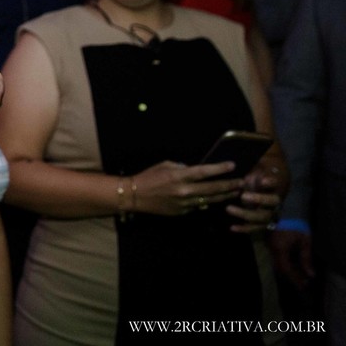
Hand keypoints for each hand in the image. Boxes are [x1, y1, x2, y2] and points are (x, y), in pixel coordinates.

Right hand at [129, 159, 244, 215]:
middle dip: (229, 185)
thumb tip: (196, 170)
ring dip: (224, 195)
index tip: (233, 165)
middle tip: (242, 182)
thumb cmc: (149, 176)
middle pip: (213, 188)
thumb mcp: (165, 165)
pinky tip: (216, 198)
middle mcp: (185, 190)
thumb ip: (182, 167)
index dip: (220, 168)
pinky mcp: (183, 212)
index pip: (205, 172)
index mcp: (179, 176)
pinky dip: (208, 201)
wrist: (135, 196)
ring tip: (236, 191)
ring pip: (210, 200)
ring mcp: (185, 203)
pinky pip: (199, 206)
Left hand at [227, 164, 284, 233]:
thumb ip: (253, 174)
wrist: (264, 191)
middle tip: (242, 195)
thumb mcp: (255, 171)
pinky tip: (232, 227)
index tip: (263, 180)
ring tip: (228, 208)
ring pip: (262, 217)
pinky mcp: (262, 223)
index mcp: (273, 187)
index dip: (270, 183)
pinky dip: (244, 228)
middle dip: (258, 199)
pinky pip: (255, 228)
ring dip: (245, 214)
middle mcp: (274, 202)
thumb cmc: (256, 177)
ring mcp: (269, 213)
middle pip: (272, 202)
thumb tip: (246, 179)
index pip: (275, 184)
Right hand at [269, 229, 314, 289]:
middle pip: (280, 268)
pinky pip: (276, 258)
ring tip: (300, 274)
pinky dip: (284, 264)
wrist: (286, 212)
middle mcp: (272, 249)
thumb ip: (306, 258)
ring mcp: (269, 246)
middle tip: (303, 282)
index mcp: (280, 249)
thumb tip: (310, 274)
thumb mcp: (305, 242)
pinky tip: (292, 265)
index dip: (294, 279)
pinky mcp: (270, 244)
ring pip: (277, 264)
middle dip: (291, 277)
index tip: (303, 286)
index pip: (286, 269)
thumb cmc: (297, 226)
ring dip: (287, 271)